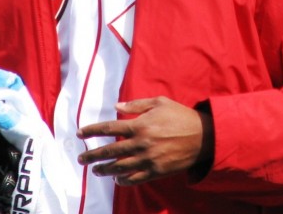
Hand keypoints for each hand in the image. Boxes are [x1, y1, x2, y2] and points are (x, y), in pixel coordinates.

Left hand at [76, 96, 213, 185]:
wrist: (202, 137)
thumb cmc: (180, 115)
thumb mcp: (159, 102)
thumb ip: (136, 104)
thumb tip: (117, 106)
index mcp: (140, 124)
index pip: (110, 128)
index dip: (93, 131)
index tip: (80, 133)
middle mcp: (141, 143)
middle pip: (110, 150)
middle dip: (93, 155)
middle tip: (81, 159)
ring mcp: (148, 159)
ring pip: (120, 167)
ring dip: (105, 169)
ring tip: (95, 170)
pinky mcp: (156, 171)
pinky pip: (135, 178)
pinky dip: (124, 180)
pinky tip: (117, 180)